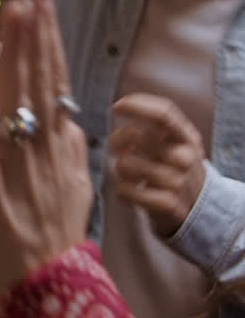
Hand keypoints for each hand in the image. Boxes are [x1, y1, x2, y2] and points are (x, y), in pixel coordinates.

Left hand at [0, 0, 92, 297]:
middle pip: (40, 83)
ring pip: (18, 112)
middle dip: (34, 29)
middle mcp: (44, 157)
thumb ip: (66, 151)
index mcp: (58, 149)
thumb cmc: (50, 248)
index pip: (53, 79)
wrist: (50, 306)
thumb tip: (66, 116)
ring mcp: (21, 182)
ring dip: (17, 63)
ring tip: (16, 16)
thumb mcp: (71, 191)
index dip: (44, 34)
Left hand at [109, 95, 205, 237]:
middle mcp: (185, 157)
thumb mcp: (181, 145)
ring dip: (120, 170)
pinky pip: (125, 189)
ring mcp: (176, 181)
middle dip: (117, 140)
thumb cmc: (179, 172)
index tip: (118, 106)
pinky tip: (131, 192)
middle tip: (118, 149)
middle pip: (135, 136)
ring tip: (131, 175)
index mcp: (188, 138)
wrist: (200, 212)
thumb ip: (158, 126)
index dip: (137, 105)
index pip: (164, 114)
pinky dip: (122, 191)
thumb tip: (121, 107)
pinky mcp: (165, 204)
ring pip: (125, 164)